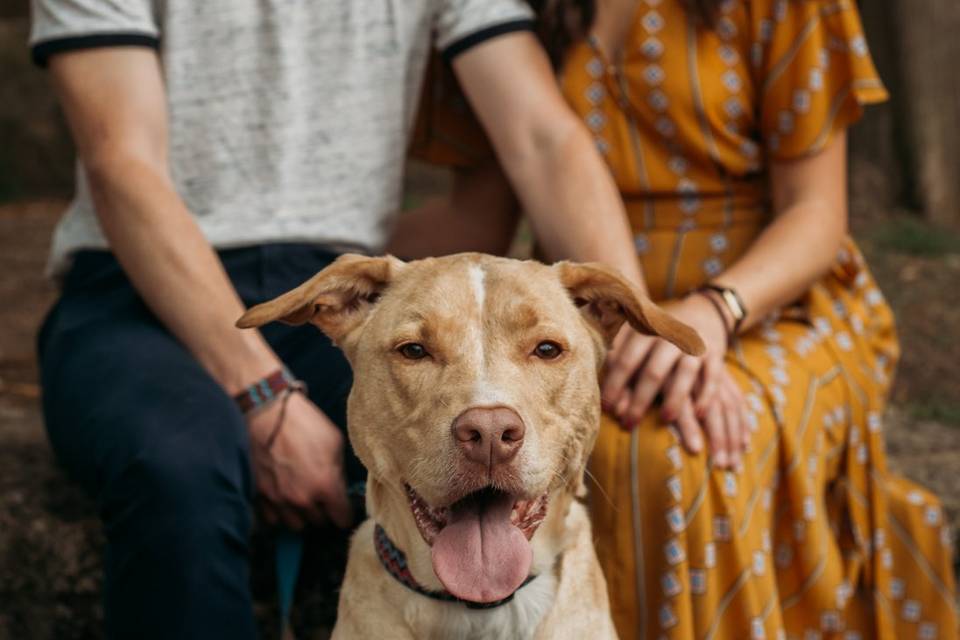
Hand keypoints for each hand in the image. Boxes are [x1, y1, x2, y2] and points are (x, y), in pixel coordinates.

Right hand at [248, 392, 352, 530]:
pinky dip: (279, 512)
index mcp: (325, 486)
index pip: (342, 519)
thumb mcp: (334, 442)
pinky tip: (283, 496)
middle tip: (321, 496)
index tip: (343, 508)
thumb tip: (339, 487)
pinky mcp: (259, 496)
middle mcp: (302, 499)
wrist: (266, 413)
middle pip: (319, 522)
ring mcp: (278, 500)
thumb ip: (338, 471)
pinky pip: (273, 519)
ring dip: (301, 514)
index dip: (345, 513)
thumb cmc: (303, 423)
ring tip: (301, 496)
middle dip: (323, 511)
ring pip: (296, 524)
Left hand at [602, 293, 749, 468]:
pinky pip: (713, 376)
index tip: (606, 408)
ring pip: (684, 373)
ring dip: (675, 398)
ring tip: (665, 420)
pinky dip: (706, 394)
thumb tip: (613, 403)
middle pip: (653, 371)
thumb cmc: (658, 336)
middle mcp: (669, 337)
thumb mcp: (636, 339)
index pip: (625, 360)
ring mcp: (694, 345)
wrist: (702, 313)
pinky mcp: (716, 353)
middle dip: (640, 400)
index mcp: (644, 330)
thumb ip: (621, 365)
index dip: (615, 385)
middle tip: (629, 424)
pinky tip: (698, 413)